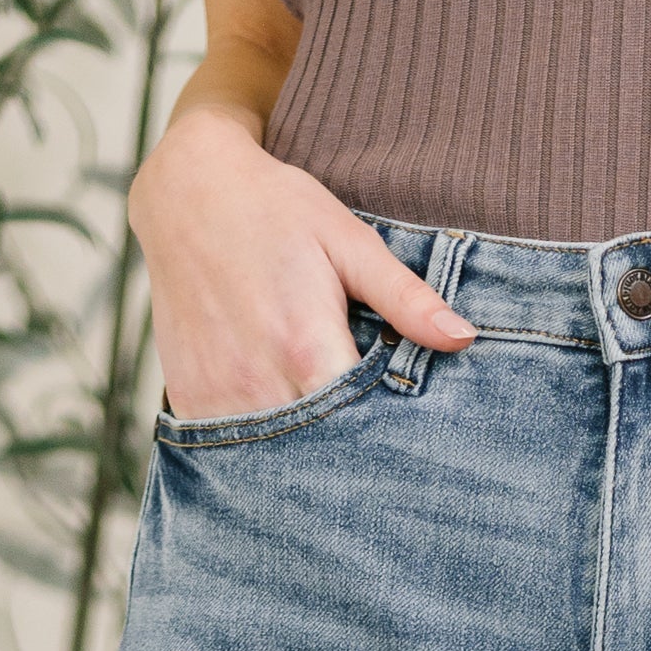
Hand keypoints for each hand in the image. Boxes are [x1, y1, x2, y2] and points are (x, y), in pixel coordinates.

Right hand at [127, 110, 472, 420]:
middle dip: (348, 451)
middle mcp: (259, 381)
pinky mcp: (189, 399)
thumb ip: (404, 298)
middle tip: (370, 445)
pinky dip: (260, 443)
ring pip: (276, 458)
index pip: (362, 426)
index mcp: (306, 346)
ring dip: (303, 453)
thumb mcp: (347, 242)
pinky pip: (232, 446)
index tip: (403, 432)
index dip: (387, 435)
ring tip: (323, 430)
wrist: (187, 192)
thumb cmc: (277, 209)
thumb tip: (463, 339)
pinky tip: (278, 421)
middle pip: (321, 451)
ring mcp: (218, 396)